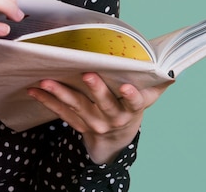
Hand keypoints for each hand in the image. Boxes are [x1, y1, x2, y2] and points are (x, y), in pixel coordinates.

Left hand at [27, 74, 171, 163]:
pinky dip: (47, 100)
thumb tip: (171, 67)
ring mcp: (93, 123)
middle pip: (104, 104)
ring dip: (61, 93)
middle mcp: (112, 118)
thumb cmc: (130, 107)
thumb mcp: (147, 98)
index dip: (131, 97)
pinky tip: (34, 89)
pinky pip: (61, 112)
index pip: (134, 104)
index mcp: (131, 110)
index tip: (126, 87)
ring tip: (47, 81)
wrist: (116, 138)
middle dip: (95, 90)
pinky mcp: (77, 123)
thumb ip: (157, 83)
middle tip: (87, 75)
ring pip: (77, 108)